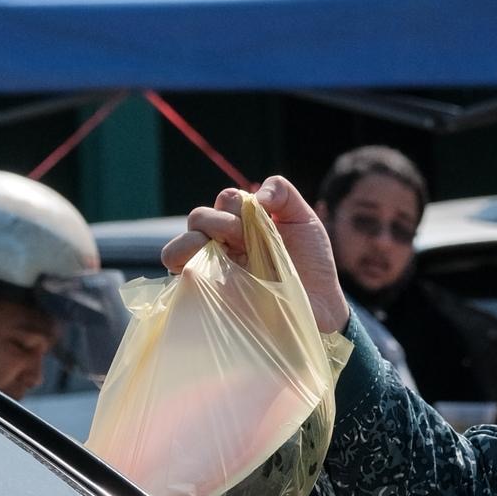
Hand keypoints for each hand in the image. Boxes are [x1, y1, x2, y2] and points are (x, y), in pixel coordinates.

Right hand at [160, 174, 349, 334]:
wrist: (321, 304)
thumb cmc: (311, 262)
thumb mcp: (304, 219)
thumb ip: (282, 192)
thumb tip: (257, 196)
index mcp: (240, 224)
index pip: (224, 201)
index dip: (236, 204)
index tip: (260, 218)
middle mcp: (222, 244)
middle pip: (197, 219)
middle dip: (218, 222)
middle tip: (243, 240)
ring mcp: (214, 271)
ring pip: (175, 250)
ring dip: (193, 243)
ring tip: (220, 253)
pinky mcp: (211, 298)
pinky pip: (182, 283)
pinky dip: (189, 272)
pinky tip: (217, 276)